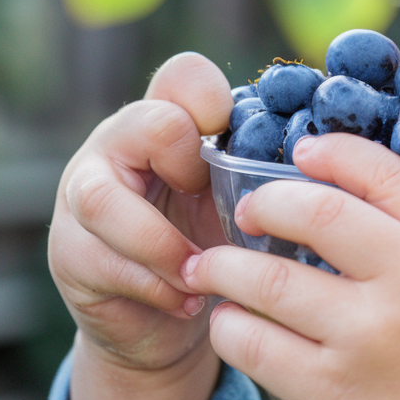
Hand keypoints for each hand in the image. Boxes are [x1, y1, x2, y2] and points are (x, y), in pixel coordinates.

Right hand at [48, 52, 231, 399]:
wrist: (164, 323)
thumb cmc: (208, 243)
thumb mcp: (237, 201)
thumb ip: (259, 166)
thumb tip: (328, 146)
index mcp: (163, 119)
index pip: (183, 76)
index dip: (212, 104)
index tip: (233, 149)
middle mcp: (114, 147)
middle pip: (143, 125)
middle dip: (185, 167)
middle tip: (218, 211)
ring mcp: (80, 200)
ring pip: (103, 201)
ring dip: (163, 244)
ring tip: (201, 273)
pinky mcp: (71, 256)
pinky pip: (105, 262)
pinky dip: (156, 285)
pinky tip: (188, 302)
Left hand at [183, 133, 399, 399]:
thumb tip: (325, 178)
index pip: (379, 170)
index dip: (328, 151)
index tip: (298, 154)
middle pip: (312, 211)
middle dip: (262, 204)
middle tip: (245, 214)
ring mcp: (369, 338)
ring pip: (267, 279)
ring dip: (225, 267)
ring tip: (212, 269)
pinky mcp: (332, 394)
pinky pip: (253, 344)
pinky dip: (230, 327)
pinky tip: (232, 323)